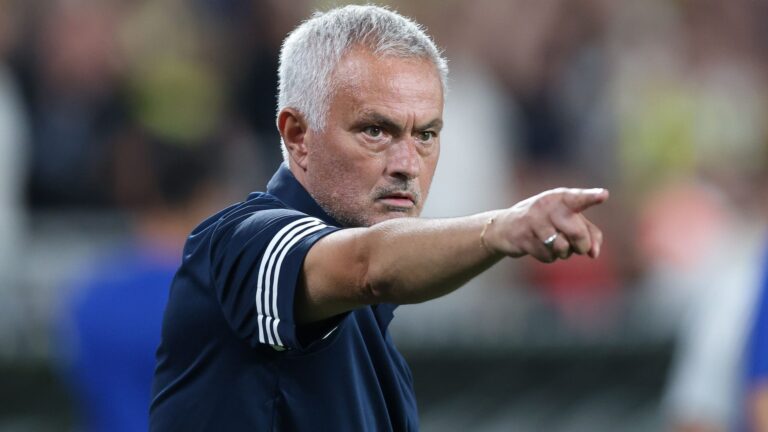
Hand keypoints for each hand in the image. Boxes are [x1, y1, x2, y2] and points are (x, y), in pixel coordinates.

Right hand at [485, 188, 608, 262]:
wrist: (506, 228)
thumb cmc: (545, 221)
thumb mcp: (567, 219)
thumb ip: (589, 231)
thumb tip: (594, 254)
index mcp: (560, 198)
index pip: (577, 198)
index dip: (590, 197)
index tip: (603, 195)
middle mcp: (546, 207)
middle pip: (577, 233)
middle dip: (582, 245)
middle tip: (578, 247)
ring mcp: (533, 222)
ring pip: (562, 248)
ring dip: (563, 253)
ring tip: (553, 243)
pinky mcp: (523, 239)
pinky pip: (547, 256)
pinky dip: (548, 256)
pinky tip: (538, 246)